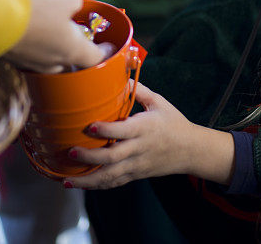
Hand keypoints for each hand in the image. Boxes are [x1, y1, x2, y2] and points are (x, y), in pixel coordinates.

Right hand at [4, 0, 106, 72]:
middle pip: (67, 58)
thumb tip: (69, 5)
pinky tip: (20, 17)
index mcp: (71, 50)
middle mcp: (48, 61)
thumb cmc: (34, 3)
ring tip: (45, 18)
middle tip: (73, 29)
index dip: (106, 51)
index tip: (111, 47)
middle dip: (72, 44)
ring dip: (47, 38)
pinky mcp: (3, 52)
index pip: (95, 57)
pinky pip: (21, 45)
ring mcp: (24, 59)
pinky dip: (25, 33)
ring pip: (42, 52)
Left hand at [65, 83, 236, 188]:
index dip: (105, 130)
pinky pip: (115, 183)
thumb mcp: (159, 102)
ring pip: (111, 176)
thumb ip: (139, 90)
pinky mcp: (136, 175)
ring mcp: (137, 165)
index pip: (123, 131)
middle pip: (113, 157)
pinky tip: (81, 184)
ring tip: (67, 180)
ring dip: (88, 180)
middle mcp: (139, 149)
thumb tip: (119, 74)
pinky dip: (97, 186)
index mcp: (145, 128)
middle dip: (90, 157)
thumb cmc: (173, 123)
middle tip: (70, 152)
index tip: (88, 126)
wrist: (192, 150)